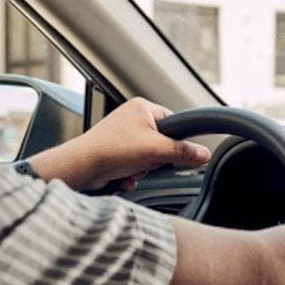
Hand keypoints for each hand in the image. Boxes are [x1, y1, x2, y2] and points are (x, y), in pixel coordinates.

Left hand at [28, 98, 210, 190]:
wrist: (81, 167)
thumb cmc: (110, 150)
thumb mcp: (155, 150)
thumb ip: (183, 152)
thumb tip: (203, 154)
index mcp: (142, 107)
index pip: (174, 122)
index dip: (178, 140)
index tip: (179, 153)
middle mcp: (131, 118)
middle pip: (162, 143)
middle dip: (156, 159)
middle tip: (148, 161)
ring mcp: (122, 135)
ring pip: (149, 157)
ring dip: (144, 169)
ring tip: (132, 168)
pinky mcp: (115, 152)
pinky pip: (136, 165)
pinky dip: (133, 174)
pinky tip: (125, 176)